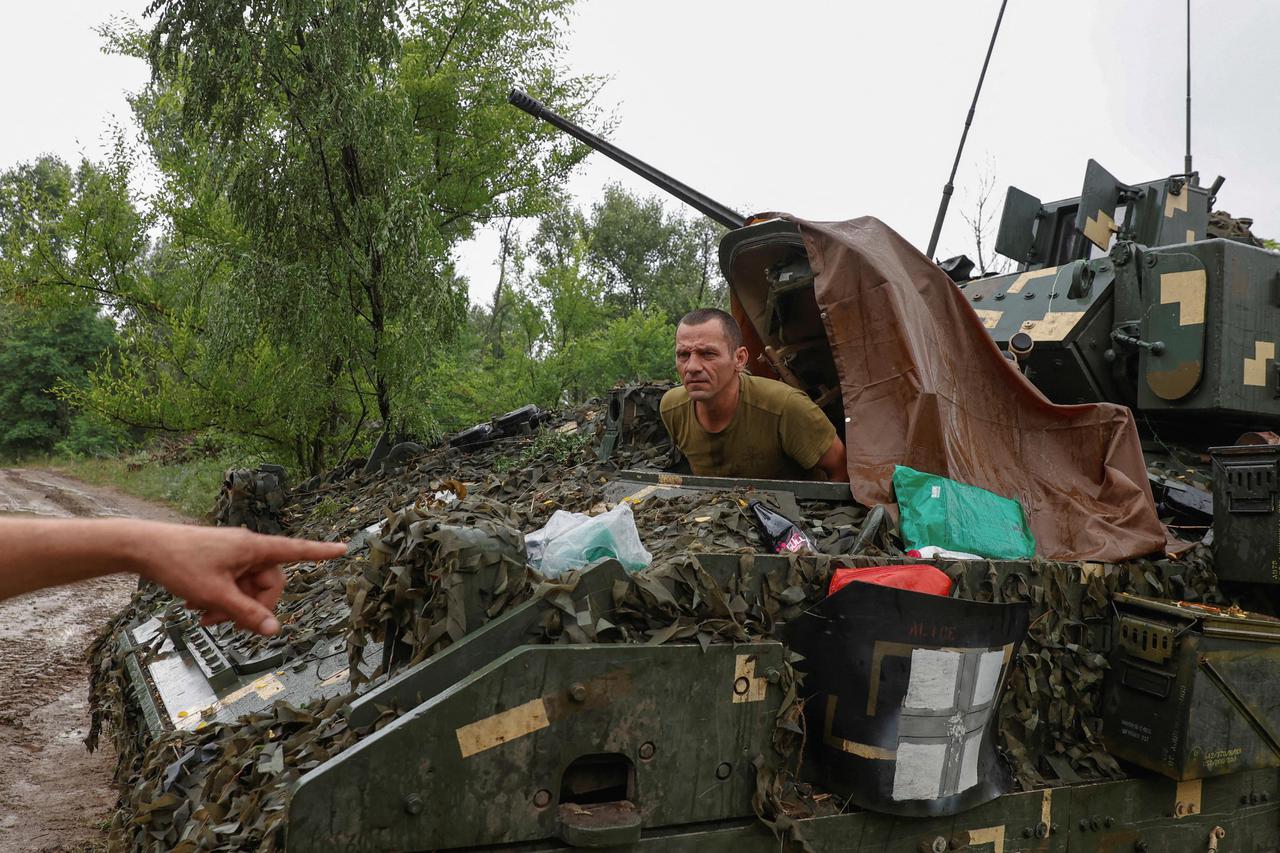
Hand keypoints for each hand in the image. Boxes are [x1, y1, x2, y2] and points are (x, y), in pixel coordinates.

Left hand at [136, 523, 347, 635]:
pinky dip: (221, 600)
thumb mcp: (215, 595)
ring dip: (231, 608)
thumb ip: (247, 614)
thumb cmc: (179, 563)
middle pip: (268, 583)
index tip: (343, 548)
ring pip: (247, 588)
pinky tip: (198, 607)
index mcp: (253, 547)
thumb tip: (275, 630)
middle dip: (251, 607)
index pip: (296, 550)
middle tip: (224, 624)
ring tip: (204, 617)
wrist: (143, 548)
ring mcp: (232, 555)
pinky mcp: (219, 561)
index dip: (321, 552)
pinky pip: (232, 585)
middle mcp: (247, 548)